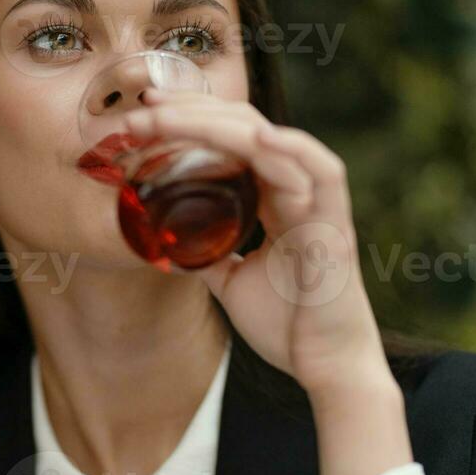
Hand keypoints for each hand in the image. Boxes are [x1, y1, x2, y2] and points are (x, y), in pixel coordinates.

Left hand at [123, 88, 392, 402]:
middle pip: (243, 126)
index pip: (232, 138)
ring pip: (268, 139)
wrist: (324, 366)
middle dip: (188, 112)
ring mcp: (318, 201)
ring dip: (213, 124)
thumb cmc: (287, 324)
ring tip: (164, 117)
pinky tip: (255, 137)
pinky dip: (289, 149)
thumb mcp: (230, 280)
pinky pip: (319, 172)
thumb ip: (206, 252)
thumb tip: (165, 240)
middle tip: (140, 108)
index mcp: (276, 196)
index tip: (142, 115)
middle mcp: (297, 188)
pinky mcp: (335, 223)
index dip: (188, 120)